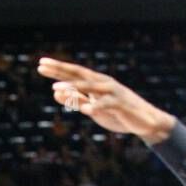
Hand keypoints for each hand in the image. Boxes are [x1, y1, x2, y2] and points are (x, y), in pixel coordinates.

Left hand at [37, 58, 173, 142]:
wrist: (145, 121)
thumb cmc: (116, 113)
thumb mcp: (92, 108)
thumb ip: (75, 100)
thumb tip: (54, 92)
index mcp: (95, 83)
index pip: (73, 74)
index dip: (57, 69)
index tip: (40, 64)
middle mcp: (102, 83)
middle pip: (78, 74)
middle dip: (59, 70)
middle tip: (42, 66)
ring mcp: (112, 93)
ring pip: (90, 87)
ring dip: (72, 88)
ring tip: (55, 88)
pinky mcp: (120, 105)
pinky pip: (105, 105)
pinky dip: (95, 106)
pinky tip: (85, 110)